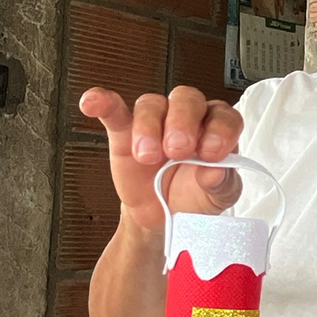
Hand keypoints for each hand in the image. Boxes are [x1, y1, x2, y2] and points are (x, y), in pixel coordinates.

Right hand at [80, 86, 242, 240]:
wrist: (161, 216)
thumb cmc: (193, 198)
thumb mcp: (215, 198)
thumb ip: (221, 184)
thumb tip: (216, 172)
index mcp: (216, 129)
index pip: (224, 116)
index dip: (220, 130)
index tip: (211, 154)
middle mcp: (188, 118)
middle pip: (187, 100)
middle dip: (182, 122)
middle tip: (177, 150)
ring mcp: (155, 122)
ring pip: (151, 104)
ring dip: (148, 126)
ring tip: (146, 156)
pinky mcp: (125, 131)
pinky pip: (113, 109)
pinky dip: (102, 102)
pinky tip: (92, 103)